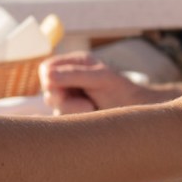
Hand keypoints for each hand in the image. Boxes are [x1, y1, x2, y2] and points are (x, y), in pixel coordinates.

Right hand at [41, 52, 158, 113]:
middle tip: (87, 104)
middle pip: (48, 89)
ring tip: (92, 108)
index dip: (49, 79)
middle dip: (64, 99)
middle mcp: (69, 79)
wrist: (134, 111)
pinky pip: (61, 117)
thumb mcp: (99, 78)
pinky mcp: (71, 113)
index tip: (61, 88)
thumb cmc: (120, 90)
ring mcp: (69, 97)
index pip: (46, 68)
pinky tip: (90, 114)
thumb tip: (47, 74)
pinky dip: (74, 118)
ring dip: (72, 110)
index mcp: (74, 63)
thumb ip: (73, 75)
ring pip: (54, 106)